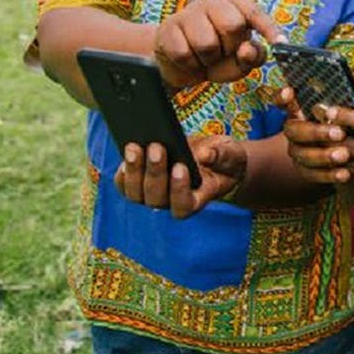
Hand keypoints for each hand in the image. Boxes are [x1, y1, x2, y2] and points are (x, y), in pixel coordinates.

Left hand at [115, 135, 246, 218]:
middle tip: (156, 147)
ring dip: (134, 170)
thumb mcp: (231, 153)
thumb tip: (204, 155)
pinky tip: (127, 153)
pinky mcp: (139, 183)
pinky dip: (123, 171)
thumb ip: (222, 155)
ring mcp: (153, 195)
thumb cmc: (224, 159)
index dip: (179, 190)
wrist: (210, 157)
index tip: (181, 167)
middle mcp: (171, 202)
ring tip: (135, 147)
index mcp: (197, 199)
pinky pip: (124, 184)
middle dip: (155, 172)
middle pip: (156, 198)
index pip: (183, 206)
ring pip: (135, 193)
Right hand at [154, 0, 280, 89]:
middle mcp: (213, 2)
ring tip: (205, 56)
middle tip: (222, 51)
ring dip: (208, 59)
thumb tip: (248, 50)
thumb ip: (252, 56)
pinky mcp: (168, 28)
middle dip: (230, 47)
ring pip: (207, 43)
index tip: (280, 43)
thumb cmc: (217, 57)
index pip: (255, 13)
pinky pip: (184, 54)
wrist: (180, 64)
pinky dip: (189, 64)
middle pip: (233, 26)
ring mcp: (189, 12)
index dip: (269, 28)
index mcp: (236, 5)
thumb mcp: (240, 60)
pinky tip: (189, 58)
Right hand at [280, 84, 353, 184]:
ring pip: (303, 155)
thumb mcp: (349, 115)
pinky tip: (345, 174)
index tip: (290, 92)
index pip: (285, 103)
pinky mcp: (306, 172)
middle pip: (295, 131)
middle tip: (340, 133)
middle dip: (317, 132)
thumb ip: (347, 109)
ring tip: (344, 155)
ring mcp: (298, 153)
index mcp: (302, 113)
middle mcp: (295, 133)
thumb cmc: (350, 127)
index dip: (282, 98)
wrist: (350, 156)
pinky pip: (313, 175)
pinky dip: (329, 175)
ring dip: (324, 155)